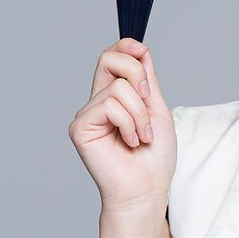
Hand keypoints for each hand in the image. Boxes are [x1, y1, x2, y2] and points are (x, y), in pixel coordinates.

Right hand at [68, 36, 176, 214]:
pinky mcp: (80, 127)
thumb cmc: (154, 159)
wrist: (147, 190)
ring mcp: (87, 114)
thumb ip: (147, 81)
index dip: (126, 47)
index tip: (142, 50)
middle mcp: (98, 103)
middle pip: (109, 59)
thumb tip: (140, 49)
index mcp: (115, 98)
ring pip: (118, 87)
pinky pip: (110, 105)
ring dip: (141, 114)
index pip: (112, 58)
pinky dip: (129, 123)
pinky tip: (130, 142)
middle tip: (148, 103)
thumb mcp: (157, 111)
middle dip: (138, 75)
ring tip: (142, 137)